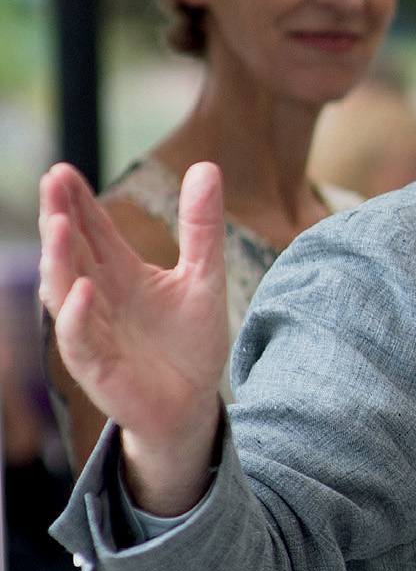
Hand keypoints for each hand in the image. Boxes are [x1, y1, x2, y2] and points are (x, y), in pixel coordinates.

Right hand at [39, 161, 228, 511]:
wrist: (192, 404)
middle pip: (71, 249)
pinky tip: (84, 290)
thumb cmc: (191, 343)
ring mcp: (91, 329)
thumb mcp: (205, 278)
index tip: (64, 170)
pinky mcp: (96, 365)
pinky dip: (76, 315)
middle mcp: (97, 295)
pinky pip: (77, 338)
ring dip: (59, 257)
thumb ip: (202, 227)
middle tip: (53, 180)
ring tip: (60, 224)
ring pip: (63, 289)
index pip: (92, 228)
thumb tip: (206, 166)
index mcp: (120, 271)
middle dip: (60, 216)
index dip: (78, 200)